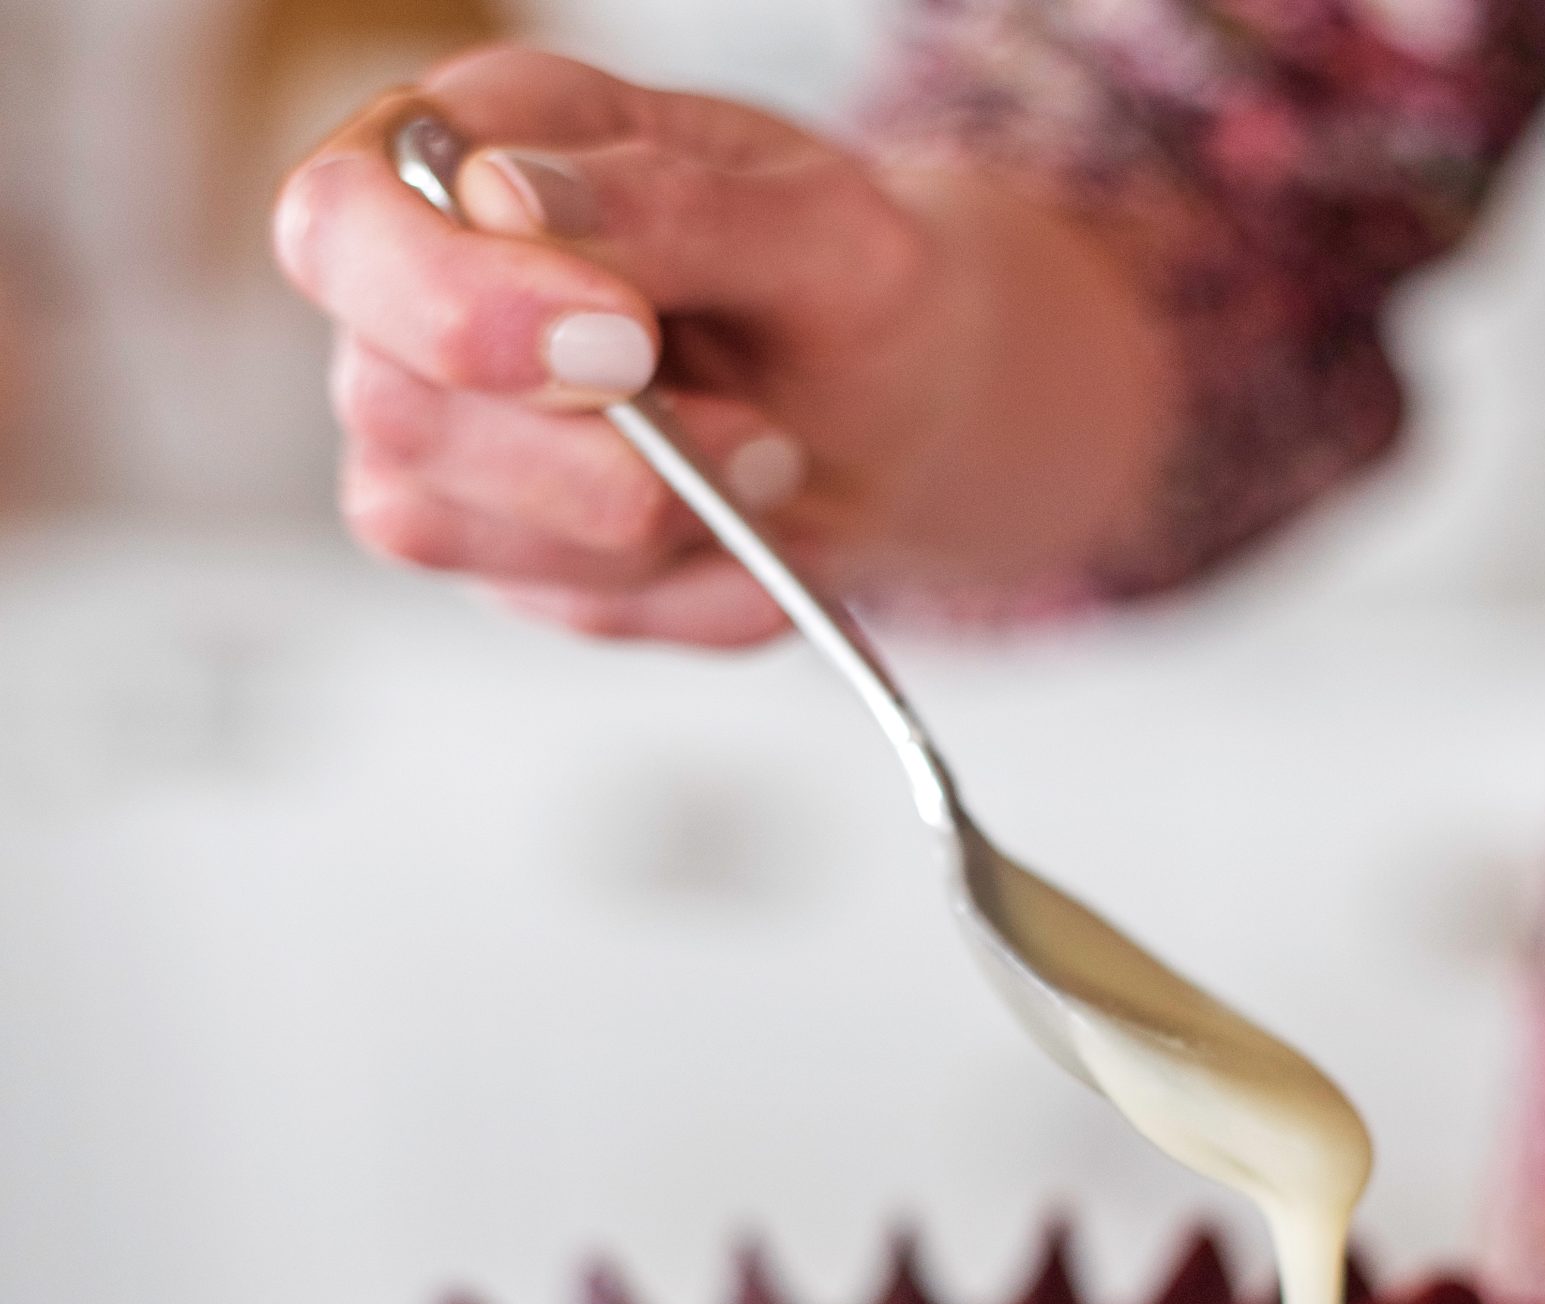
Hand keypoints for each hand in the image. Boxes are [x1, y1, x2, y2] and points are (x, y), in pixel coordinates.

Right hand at [275, 47, 1172, 644]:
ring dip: (651, 522)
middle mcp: (415, 301)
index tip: (624, 342)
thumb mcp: (815, 224)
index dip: (456, 301)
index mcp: (460, 154)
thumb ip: (668, 203)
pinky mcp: (501, 556)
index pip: (341, 224)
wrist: (900, 415)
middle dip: (589, 452)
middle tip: (757, 434)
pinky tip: (758, 538)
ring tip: (774, 466)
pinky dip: (691, 591)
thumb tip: (509, 199)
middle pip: (392, 407)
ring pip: (451, 529)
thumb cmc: (842, 289)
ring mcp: (444, 445)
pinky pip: (565, 605)